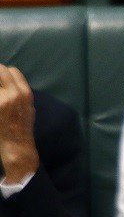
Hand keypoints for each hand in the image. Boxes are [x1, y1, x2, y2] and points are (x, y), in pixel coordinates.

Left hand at [0, 65, 38, 182]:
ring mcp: (2, 101)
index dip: (3, 73)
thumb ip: (19, 93)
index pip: (11, 70)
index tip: (0, 81)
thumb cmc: (22, 127)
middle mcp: (14, 94)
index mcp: (25, 93)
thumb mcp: (28, 107)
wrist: (17, 145)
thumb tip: (7, 81)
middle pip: (0, 70)